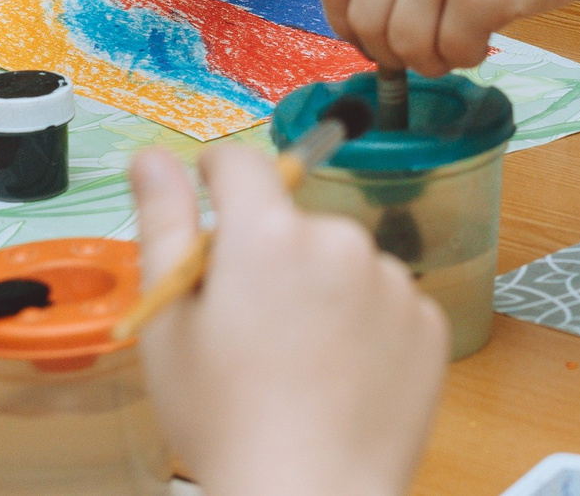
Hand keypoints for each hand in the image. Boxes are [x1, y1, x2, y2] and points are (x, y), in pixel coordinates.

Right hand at [133, 146, 443, 495]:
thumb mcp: (170, 325)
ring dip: (321, 293)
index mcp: (269, 235)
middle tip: (246, 329)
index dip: (217, 177)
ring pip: (344, 265)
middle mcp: (342, 241)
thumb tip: (151, 158)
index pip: (242, 164)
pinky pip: (385, 305)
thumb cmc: (228, 422)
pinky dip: (363, 329)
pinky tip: (337, 378)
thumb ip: (163, 226)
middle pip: (295, 225)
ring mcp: (393, 281)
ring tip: (294, 365)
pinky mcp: (427, 321)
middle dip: (270, 258)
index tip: (209, 199)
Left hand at [317, 0, 579, 71]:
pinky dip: (469, 55)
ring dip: (431, 59)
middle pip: (364, 21)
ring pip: (405, 44)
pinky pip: (453, 50)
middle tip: (422, 53)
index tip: (367, 38)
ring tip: (461, 45)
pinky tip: (489, 37)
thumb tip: (374, 17)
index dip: (345, 21)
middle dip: (391, 51)